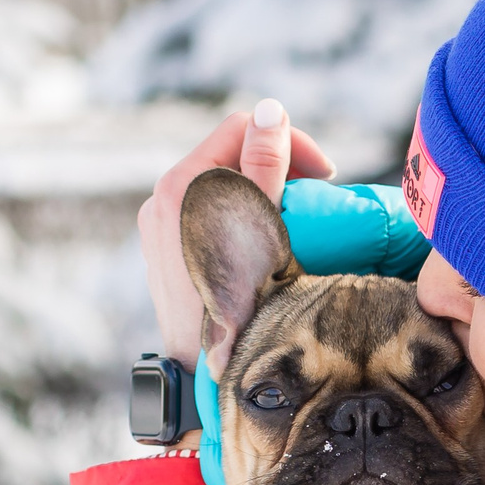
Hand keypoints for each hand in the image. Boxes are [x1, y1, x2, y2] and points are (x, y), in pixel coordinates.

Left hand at [137, 98, 333, 369]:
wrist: (205, 375)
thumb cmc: (242, 304)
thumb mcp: (264, 226)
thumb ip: (265, 164)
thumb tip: (269, 110)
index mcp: (182, 184)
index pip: (241, 127)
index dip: (290, 141)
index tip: (327, 174)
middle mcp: (161, 198)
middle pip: (228, 153)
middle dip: (277, 165)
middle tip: (316, 198)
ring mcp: (158, 225)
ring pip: (218, 183)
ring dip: (260, 189)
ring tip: (293, 220)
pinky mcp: (163, 249)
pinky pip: (205, 212)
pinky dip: (238, 214)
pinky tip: (260, 242)